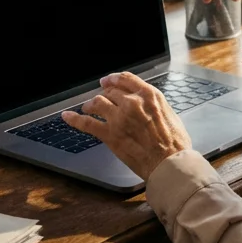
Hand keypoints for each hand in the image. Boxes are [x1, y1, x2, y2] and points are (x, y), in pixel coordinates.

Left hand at [61, 72, 191, 180]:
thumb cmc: (174, 144)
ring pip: (97, 102)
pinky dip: (74, 119)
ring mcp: (119, 118)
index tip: (107, 81)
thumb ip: (155, 105)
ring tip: (88, 107)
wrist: (169, 163)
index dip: (113, 79)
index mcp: (149, 95)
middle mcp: (132, 102)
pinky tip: (67, 116)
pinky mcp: (109, 134)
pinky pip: (86, 123)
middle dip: (104, 93)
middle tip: (100, 97)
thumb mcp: (170, 114)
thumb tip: (147, 104)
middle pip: (110, 91)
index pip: (125, 79)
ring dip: (90, 104)